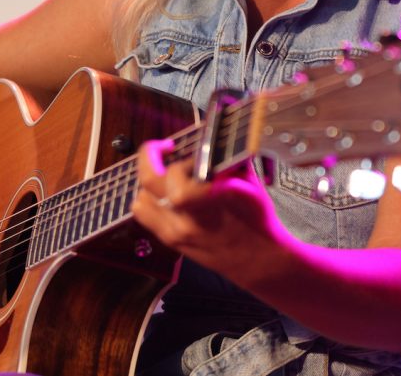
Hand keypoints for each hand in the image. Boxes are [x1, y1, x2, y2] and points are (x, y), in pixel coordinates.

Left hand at [131, 138, 284, 279]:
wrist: (258, 260)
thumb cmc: (256, 219)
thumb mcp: (247, 182)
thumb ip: (223, 160)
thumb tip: (209, 140)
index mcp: (209, 201)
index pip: (177, 172)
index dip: (182, 158)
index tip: (190, 152)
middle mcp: (187, 218)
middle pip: (149, 179)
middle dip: (153, 155)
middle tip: (166, 148)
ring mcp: (175, 232)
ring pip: (142, 196)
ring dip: (151, 180)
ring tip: (167, 174)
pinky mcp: (170, 241)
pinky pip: (144, 213)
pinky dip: (148, 198)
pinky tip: (164, 193)